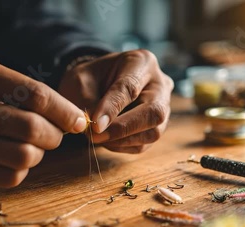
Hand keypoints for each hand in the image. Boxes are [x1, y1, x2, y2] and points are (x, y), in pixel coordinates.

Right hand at [0, 56, 87, 186]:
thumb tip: (72, 117)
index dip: (65, 111)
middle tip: (56, 135)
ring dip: (39, 154)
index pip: (34, 95)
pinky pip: (8, 178)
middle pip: (32, 128)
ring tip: (33, 146)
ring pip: (23, 157)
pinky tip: (14, 159)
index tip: (79, 120)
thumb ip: (25, 90)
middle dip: (55, 135)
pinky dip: (22, 170)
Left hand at [58, 49, 172, 153]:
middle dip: (124, 128)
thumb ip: (89, 102)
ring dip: (122, 140)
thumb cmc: (89, 79)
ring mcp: (163, 107)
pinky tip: (106, 140)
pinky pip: (144, 144)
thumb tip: (97, 129)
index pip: (130, 87)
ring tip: (98, 137)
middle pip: (154, 112)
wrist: (97, 85)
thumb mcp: (81, 82)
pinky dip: (123, 146)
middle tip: (97, 136)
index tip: (95, 124)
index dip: (112, 108)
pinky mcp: (157, 127)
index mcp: (142, 62)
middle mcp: (159, 84)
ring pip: (153, 132)